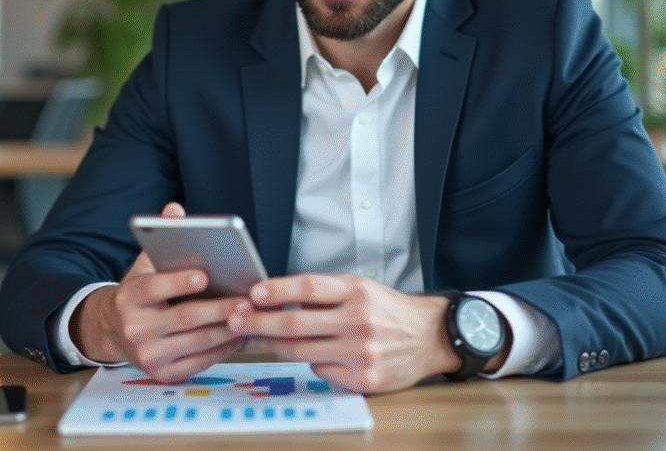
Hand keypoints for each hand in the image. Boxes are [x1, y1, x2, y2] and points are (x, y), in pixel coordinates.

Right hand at [70, 202, 246, 381]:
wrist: (114, 331)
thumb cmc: (139, 294)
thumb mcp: (143, 265)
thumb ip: (161, 238)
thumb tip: (175, 209)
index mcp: (129, 298)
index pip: (154, 288)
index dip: (179, 281)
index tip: (205, 274)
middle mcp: (135, 329)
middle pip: (184, 318)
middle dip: (219, 309)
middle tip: (246, 300)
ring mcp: (149, 355)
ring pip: (197, 342)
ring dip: (228, 330)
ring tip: (251, 315)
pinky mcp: (163, 374)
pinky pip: (201, 361)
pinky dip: (224, 349)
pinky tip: (240, 334)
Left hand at [226, 274, 458, 393]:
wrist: (429, 337)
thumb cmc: (387, 309)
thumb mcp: (360, 287)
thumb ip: (325, 293)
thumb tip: (279, 298)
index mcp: (355, 291)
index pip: (308, 287)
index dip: (277, 289)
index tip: (253, 292)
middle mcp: (358, 320)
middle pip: (296, 322)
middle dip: (259, 321)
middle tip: (236, 319)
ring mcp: (360, 352)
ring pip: (301, 351)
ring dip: (273, 344)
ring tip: (258, 336)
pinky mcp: (363, 378)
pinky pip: (320, 371)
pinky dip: (310, 362)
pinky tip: (310, 354)